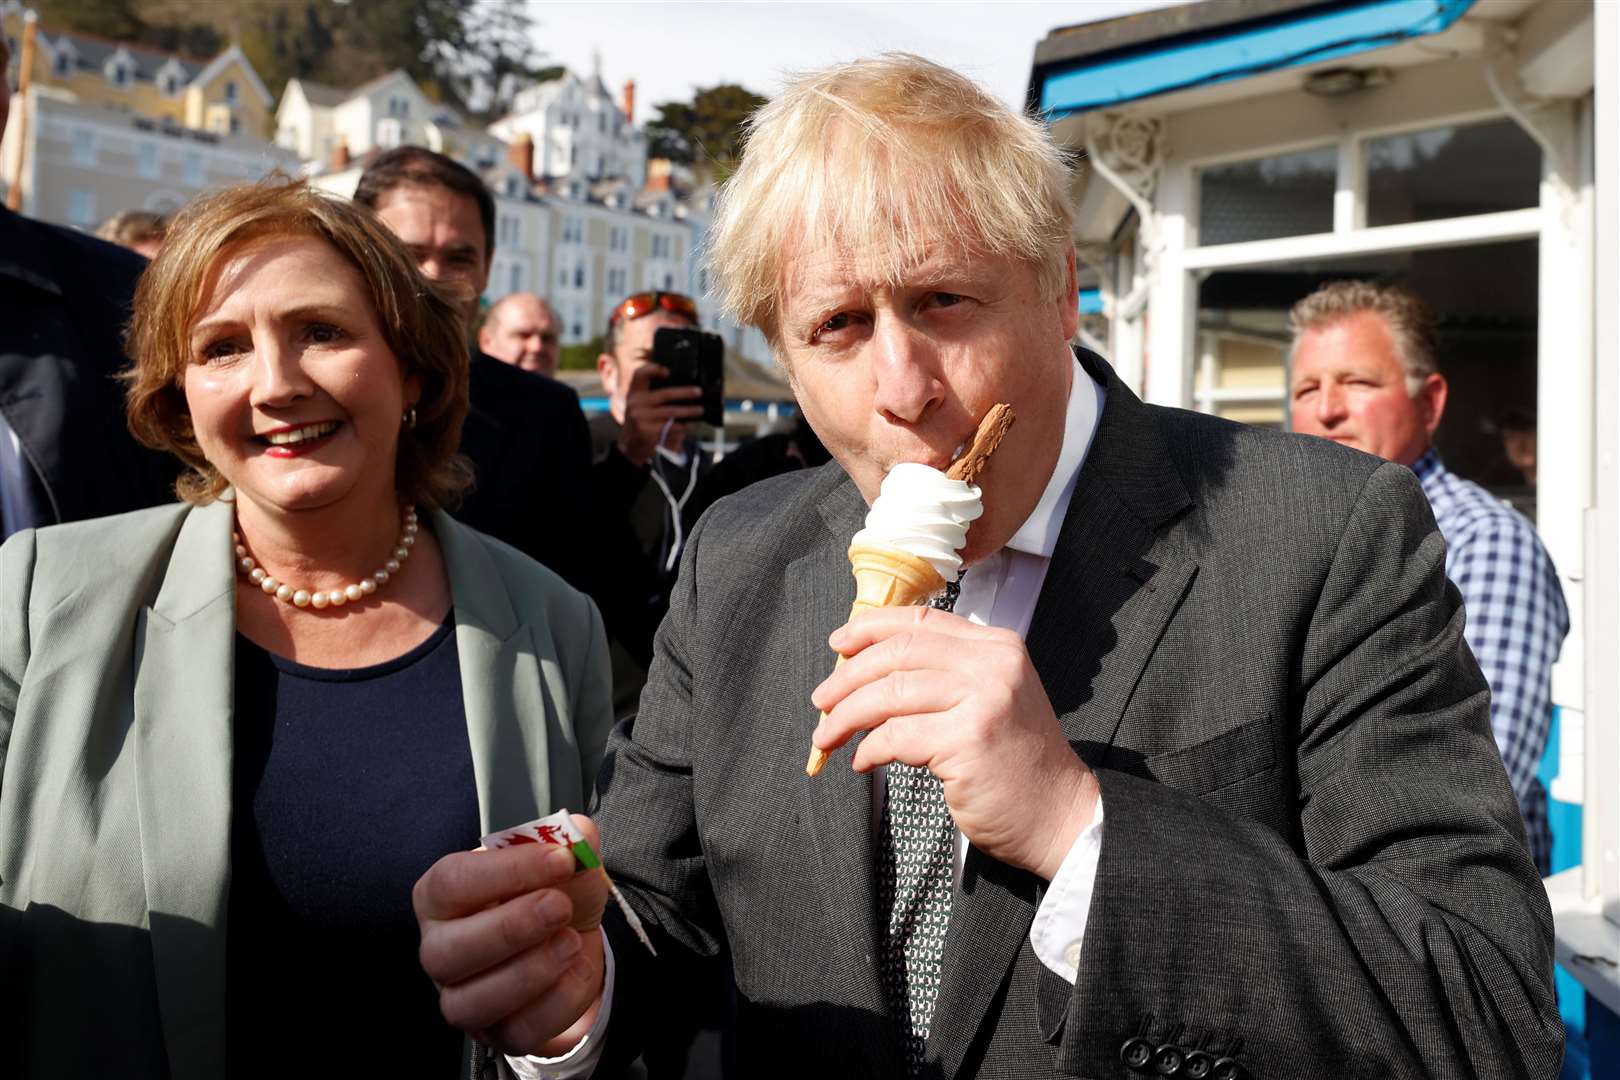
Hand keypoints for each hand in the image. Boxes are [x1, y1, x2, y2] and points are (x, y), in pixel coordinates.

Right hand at [414, 814, 610, 1056]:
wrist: (570, 944)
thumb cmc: (547, 895)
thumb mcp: (562, 863)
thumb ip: (570, 843)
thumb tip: (578, 834)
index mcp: (442, 896)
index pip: (452, 882)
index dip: (505, 871)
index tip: (559, 859)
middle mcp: (440, 948)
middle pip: (448, 951)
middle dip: (510, 928)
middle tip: (560, 906)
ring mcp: (462, 997)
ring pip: (470, 1003)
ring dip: (529, 971)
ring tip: (571, 942)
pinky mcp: (496, 1033)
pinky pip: (517, 1031)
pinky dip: (556, 1003)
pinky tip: (576, 971)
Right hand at [617, 363, 704, 466]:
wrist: (630, 446)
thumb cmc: (640, 421)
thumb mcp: (639, 405)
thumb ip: (652, 395)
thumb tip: (683, 389)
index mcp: (634, 393)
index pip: (639, 374)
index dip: (653, 369)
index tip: (668, 372)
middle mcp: (635, 403)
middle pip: (665, 393)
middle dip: (685, 393)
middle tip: (699, 392)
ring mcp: (641, 417)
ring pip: (671, 412)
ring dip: (688, 411)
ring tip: (700, 410)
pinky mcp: (647, 431)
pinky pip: (670, 427)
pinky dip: (682, 426)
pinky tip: (688, 425)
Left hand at [810, 606, 1098, 880]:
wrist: (1060, 814)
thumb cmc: (1017, 763)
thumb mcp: (991, 698)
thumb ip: (946, 674)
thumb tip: (868, 668)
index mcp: (996, 647)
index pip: (920, 620)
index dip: (870, 628)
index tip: (838, 644)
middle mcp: (992, 665)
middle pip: (897, 653)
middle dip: (847, 676)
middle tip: (821, 699)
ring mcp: (982, 701)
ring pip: (890, 693)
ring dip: (847, 716)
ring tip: (828, 735)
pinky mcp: (968, 741)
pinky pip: (896, 737)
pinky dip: (869, 749)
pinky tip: (863, 760)